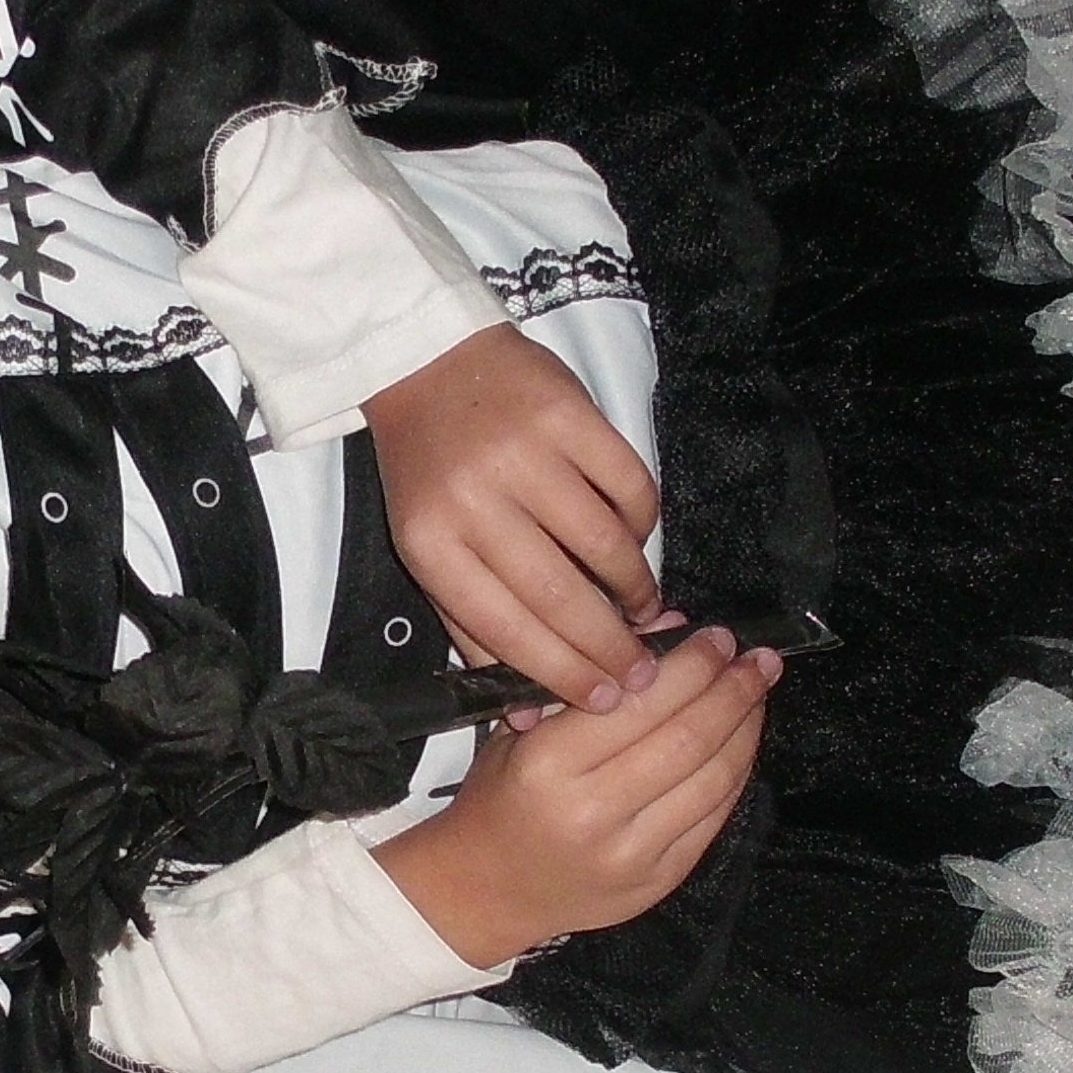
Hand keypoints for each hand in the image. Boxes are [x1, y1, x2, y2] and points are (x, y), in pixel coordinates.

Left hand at [361, 327, 663, 710]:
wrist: (426, 362)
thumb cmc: (430, 469)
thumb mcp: (428, 550)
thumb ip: (473, 628)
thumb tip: (528, 710)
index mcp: (432, 545)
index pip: (505, 629)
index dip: (563, 673)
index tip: (605, 701)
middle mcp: (476, 501)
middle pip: (560, 595)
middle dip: (611, 648)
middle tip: (643, 674)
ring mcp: (525, 454)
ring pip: (605, 544)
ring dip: (635, 588)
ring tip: (645, 610)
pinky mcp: (570, 415)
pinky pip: (630, 485)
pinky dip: (643, 523)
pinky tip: (637, 539)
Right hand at [373, 625, 776, 967]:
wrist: (489, 889)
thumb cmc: (502, 798)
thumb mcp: (524, 728)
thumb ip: (593, 678)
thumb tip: (670, 630)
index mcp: (548, 764)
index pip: (641, 702)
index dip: (692, 666)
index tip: (717, 638)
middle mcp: (591, 811)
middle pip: (686, 737)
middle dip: (731, 690)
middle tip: (755, 659)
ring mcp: (631, 853)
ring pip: (713, 777)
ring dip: (745, 727)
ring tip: (756, 691)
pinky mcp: (658, 880)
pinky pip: (715, 816)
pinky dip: (737, 771)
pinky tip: (742, 740)